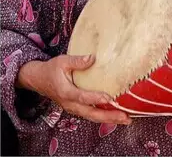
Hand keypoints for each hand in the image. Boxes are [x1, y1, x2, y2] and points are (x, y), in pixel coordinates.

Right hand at [17, 56, 131, 124]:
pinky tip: (117, 116)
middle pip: (90, 113)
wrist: (38, 80)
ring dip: (109, 119)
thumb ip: (77, 61)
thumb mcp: (62, 61)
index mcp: (65, 92)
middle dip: (108, 116)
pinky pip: (91, 114)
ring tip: (126, 119)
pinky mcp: (77, 108)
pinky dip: (104, 117)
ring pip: (92, 116)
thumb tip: (92, 58)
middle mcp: (70, 103)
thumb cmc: (51, 69)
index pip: (82, 97)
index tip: (109, 98)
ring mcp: (73, 108)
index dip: (95, 98)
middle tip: (125, 117)